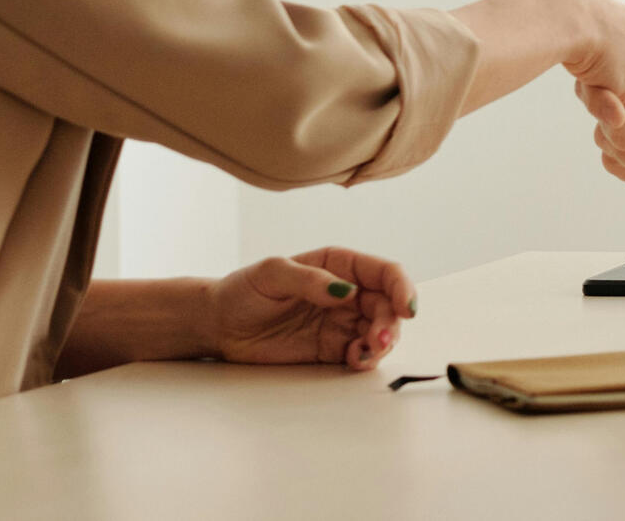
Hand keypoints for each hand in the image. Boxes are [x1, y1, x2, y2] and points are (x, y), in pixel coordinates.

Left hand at [206, 247, 418, 371]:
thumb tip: (346, 291)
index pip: (384, 273)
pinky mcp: (331, 348)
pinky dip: (366, 359)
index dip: (402, 288)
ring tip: (364, 353)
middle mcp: (347, 292)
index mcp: (338, 265)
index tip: (406, 308)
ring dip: (382, 344)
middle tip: (378, 341)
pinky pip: (360, 353)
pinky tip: (354, 360)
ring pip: (380, 331)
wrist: (219, 325)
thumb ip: (310, 279)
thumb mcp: (272, 274)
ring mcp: (341, 321)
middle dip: (390, 323)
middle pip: (387, 306)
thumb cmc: (242, 291)